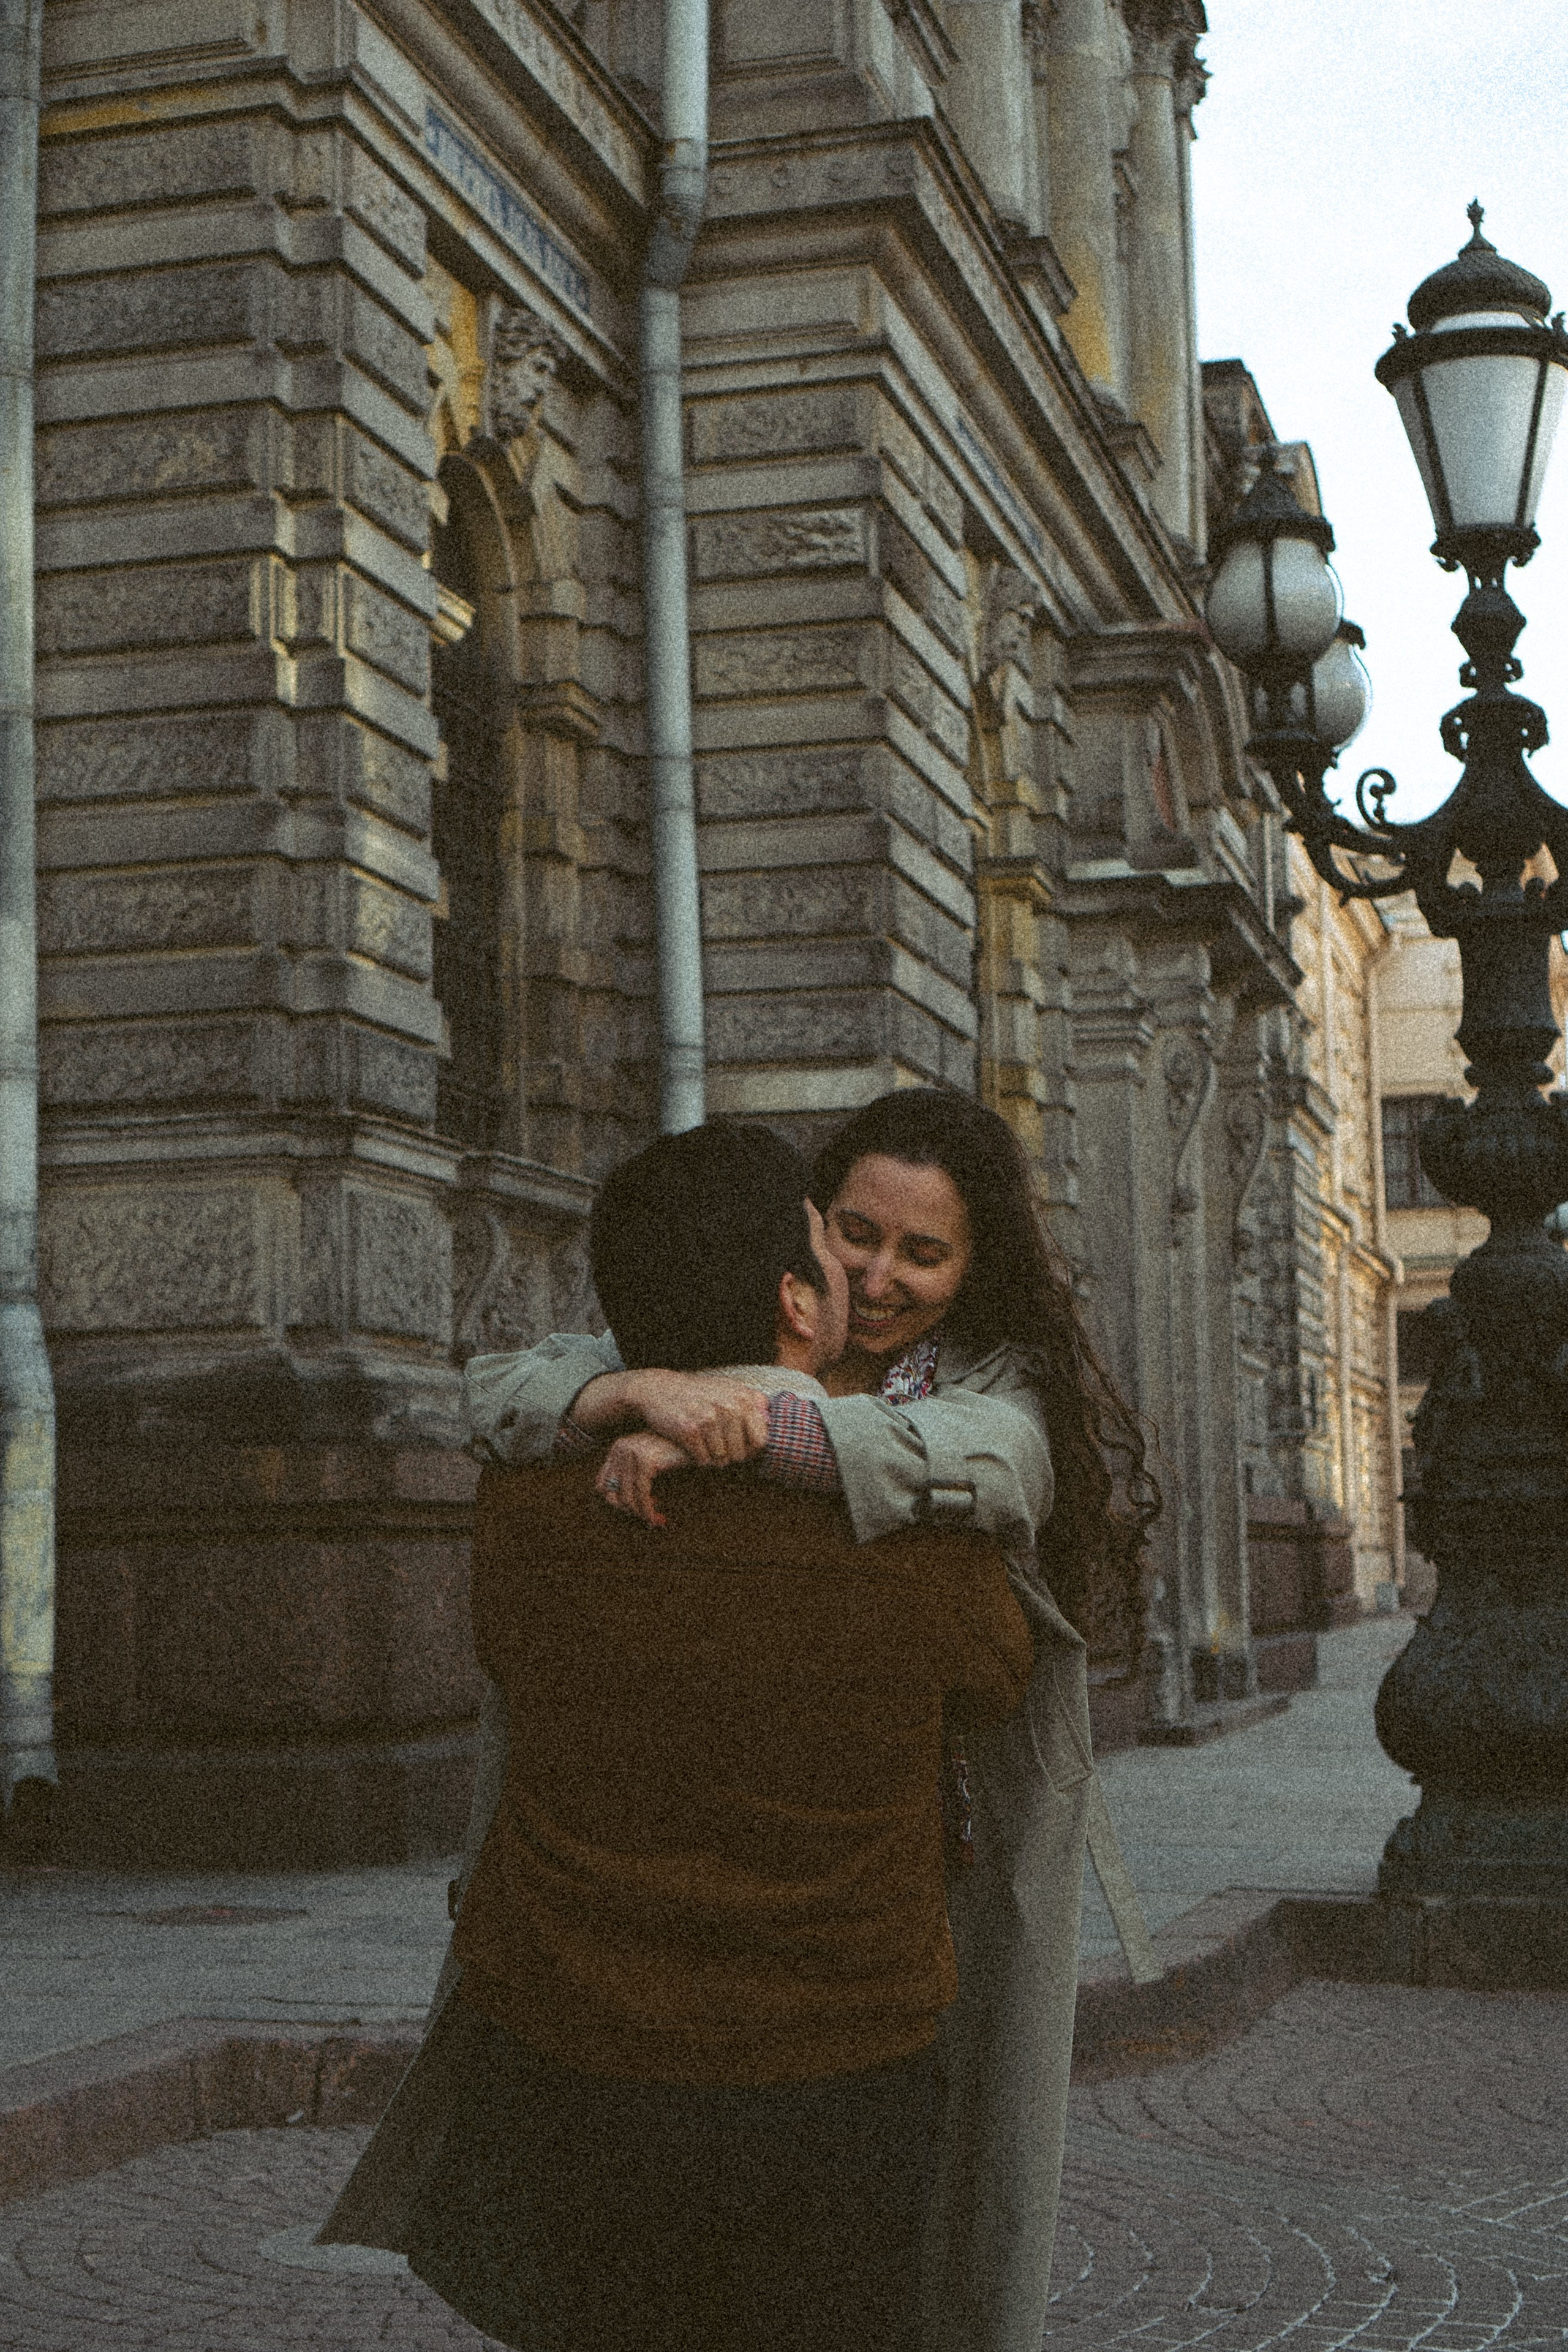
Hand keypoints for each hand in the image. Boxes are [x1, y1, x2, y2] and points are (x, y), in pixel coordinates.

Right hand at [572, 1369, 770, 1465]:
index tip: (739, 1448)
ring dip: (712, 1459)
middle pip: (741, 1454)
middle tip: (716, 1448)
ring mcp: (709, 1417)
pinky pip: (703, 1459)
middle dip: (729, 1457)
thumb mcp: (728, 1389)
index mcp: (744, 1397)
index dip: (750, 1449)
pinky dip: (698, 1459)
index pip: (761, 1441)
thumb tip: (772, 1422)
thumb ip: (752, 1403)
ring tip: (704, 1446)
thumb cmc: (698, 1394)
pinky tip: (691, 1447)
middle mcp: (729, 1406)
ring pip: (722, 1460)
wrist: (658, 1389)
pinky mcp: (689, 1429)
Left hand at [598, 1430, 692, 1528]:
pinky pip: (642, 1495)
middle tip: (645, 1518)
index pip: (602, 1484)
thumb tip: (600, 1491)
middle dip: (628, 1510)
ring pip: (627, 1498)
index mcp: (618, 1448)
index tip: (634, 1510)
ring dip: (640, 1514)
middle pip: (612, 1493)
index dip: (617, 1502)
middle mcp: (621, 1448)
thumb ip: (625, 1472)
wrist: (695, 1440)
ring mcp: (632, 1453)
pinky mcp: (646, 1461)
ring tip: (653, 1520)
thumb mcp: (646, 1460)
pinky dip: (648, 1510)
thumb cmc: (672, 1451)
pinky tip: (655, 1517)